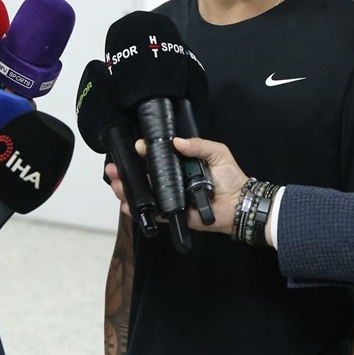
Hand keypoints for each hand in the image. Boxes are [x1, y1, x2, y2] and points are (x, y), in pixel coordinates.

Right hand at [106, 136, 249, 234]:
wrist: (240, 203)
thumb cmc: (231, 177)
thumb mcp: (217, 153)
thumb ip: (198, 145)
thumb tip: (176, 141)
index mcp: (180, 164)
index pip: (156, 156)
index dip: (143, 152)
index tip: (135, 147)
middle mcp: (172, 180)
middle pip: (143, 175)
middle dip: (126, 172)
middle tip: (113, 169)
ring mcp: (171, 197)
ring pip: (144, 193)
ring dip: (127, 189)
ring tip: (115, 184)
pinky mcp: (173, 213)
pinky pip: (153, 212)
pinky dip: (138, 209)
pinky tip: (126, 204)